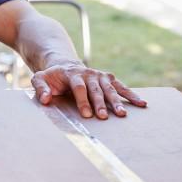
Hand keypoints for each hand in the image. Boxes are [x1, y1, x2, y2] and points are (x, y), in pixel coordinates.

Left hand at [31, 62, 146, 118]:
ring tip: (123, 114)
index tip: (86, 114)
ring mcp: (100, 75)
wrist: (65, 64)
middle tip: (104, 116)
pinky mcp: (108, 78)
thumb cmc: (52, 77)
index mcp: (72, 74)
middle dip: (101, 103)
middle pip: (96, 89)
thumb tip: (46, 99)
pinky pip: (121, 87)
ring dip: (117, 101)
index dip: (83, 100)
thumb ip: (40, 88)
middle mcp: (88, 73)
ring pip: (110, 89)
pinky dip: (131, 94)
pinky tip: (141, 103)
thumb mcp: (40, 78)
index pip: (79, 87)